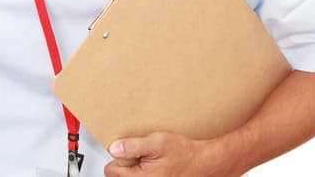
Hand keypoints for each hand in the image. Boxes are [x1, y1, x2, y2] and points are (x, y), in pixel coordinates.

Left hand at [104, 131, 241, 176]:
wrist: (203, 163)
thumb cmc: (184, 153)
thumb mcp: (158, 142)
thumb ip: (133, 145)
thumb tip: (115, 148)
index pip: (111, 171)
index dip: (118, 158)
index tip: (127, 151)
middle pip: (119, 176)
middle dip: (126, 164)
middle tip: (141, 156)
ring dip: (136, 169)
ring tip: (150, 161)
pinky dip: (146, 172)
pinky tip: (155, 167)